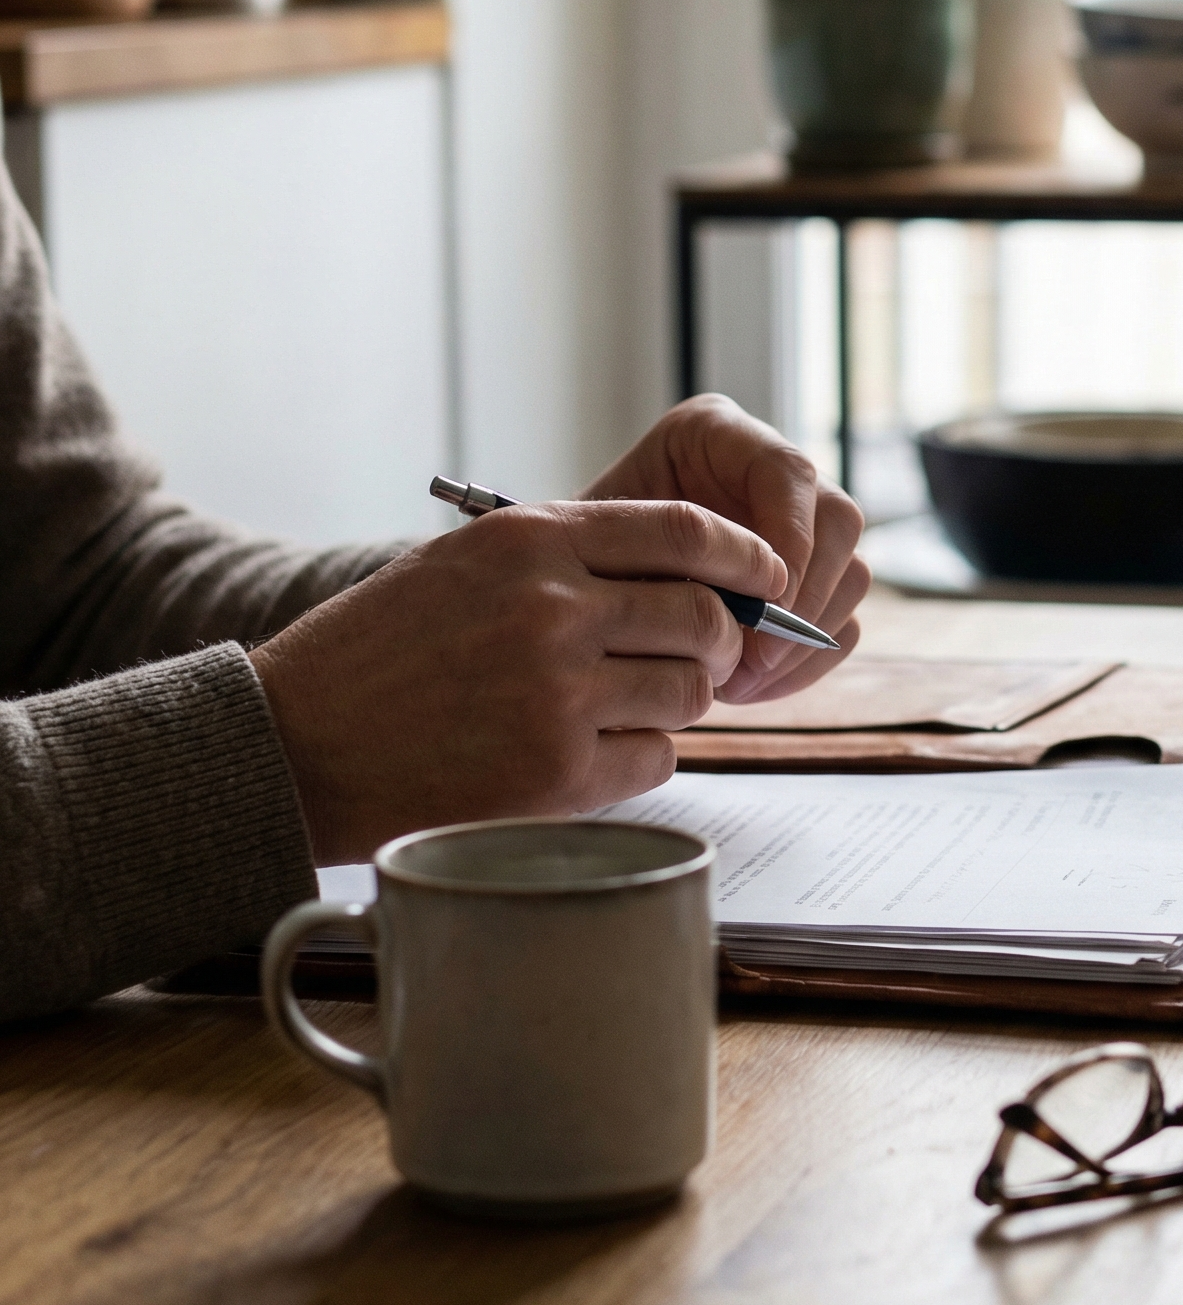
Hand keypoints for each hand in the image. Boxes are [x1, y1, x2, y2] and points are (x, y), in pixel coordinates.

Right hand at [250, 500, 781, 862]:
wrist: (294, 742)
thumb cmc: (381, 650)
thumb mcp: (468, 560)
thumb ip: (572, 554)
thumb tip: (694, 571)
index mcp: (533, 541)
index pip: (687, 531)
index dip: (745, 555)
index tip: (767, 574)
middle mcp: (554, 609)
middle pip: (704, 618)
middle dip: (716, 641)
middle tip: (693, 657)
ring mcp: (557, 693)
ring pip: (687, 692)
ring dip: (672, 701)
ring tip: (617, 705)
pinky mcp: (556, 772)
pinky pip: (657, 758)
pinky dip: (639, 756)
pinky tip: (588, 751)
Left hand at [581, 394, 868, 702]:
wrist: (573, 592)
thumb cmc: (575, 562)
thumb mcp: (603, 551)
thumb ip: (667, 566)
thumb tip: (747, 616)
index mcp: (716, 433)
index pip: (787, 472)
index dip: (790, 540)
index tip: (766, 604)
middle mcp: (770, 472)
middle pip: (838, 521)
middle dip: (804, 601)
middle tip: (753, 662)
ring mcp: (800, 527)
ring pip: (851, 575)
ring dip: (803, 641)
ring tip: (739, 683)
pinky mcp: (810, 582)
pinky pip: (841, 622)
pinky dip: (805, 664)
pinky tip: (753, 686)